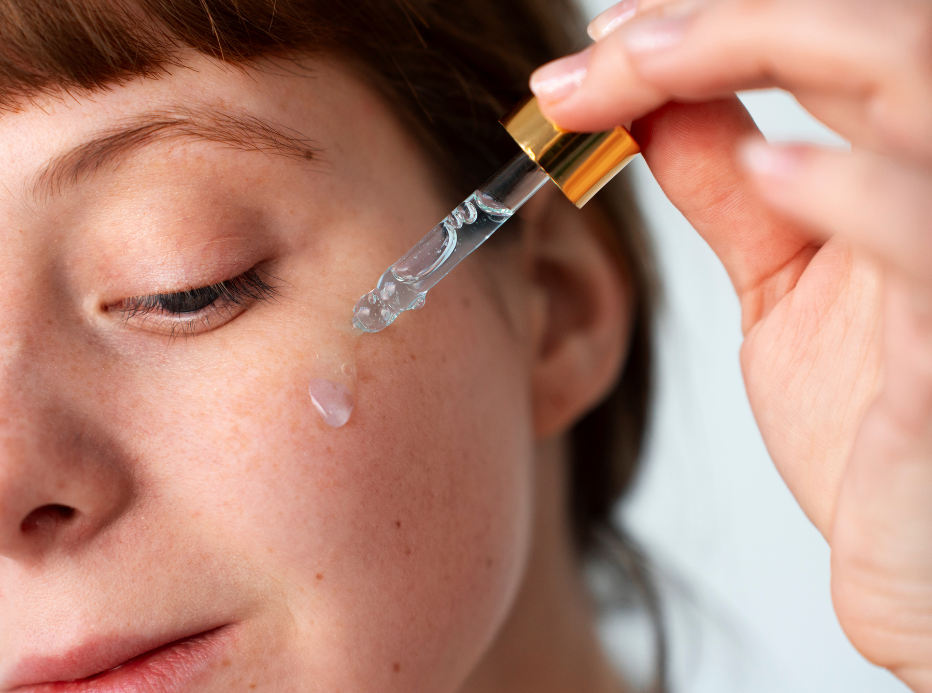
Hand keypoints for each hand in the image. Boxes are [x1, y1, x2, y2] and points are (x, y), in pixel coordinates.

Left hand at [531, 0, 931, 687]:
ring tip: (641, 73)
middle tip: (597, 54)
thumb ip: (731, 191)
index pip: (821, 31)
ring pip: (908, 69)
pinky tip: (763, 171)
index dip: (704, 18)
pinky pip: (925, 231)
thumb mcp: (785, 281)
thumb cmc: (869, 421)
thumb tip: (652, 105)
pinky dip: (847, 184)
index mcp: (907, 161)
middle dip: (714, 19)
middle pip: (865, 22)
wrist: (914, 551)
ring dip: (765, 44)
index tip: (596, 49)